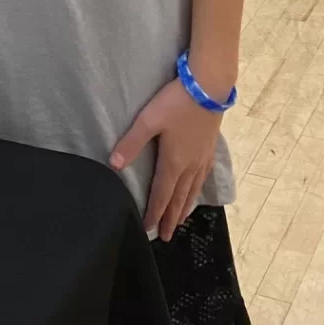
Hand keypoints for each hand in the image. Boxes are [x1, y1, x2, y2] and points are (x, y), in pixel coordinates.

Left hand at [109, 77, 223, 239]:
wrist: (209, 87)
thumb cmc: (176, 103)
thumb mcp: (148, 120)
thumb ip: (131, 143)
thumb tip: (113, 165)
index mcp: (173, 163)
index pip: (161, 195)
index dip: (154, 214)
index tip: (149, 230)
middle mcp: (189, 166)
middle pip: (178, 199)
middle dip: (170, 219)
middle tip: (166, 237)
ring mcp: (202, 159)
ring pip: (192, 191)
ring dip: (184, 208)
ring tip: (180, 221)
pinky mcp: (209, 150)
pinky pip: (202, 178)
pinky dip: (197, 191)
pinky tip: (196, 191)